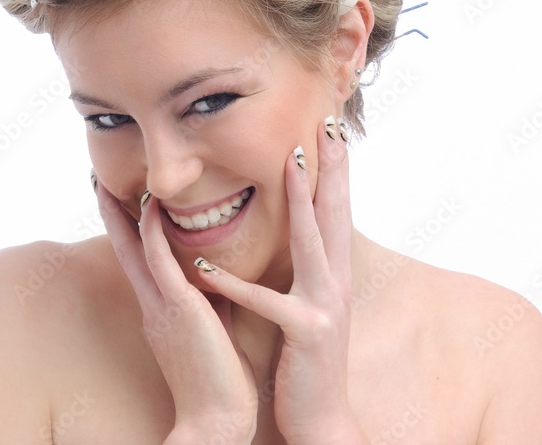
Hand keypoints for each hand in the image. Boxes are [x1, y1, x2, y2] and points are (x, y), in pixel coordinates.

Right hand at [95, 178, 258, 442]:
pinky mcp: (177, 307)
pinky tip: (149, 205)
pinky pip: (158, 260)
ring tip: (108, 182)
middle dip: (111, 216)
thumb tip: (219, 274)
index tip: (122, 202)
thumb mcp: (214, 329)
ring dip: (120, 214)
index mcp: (161, 310)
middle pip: (124, 250)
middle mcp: (153, 304)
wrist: (217, 421)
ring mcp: (161, 305)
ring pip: (133, 249)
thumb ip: (212, 299)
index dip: (128, 230)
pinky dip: (150, 230)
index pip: (140, 261)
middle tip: (97, 182)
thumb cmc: (221, 383)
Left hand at [193, 116, 362, 441]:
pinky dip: (234, 283)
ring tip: (291, 162)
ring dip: (304, 199)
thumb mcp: (307, 305)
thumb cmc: (305, 359)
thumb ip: (303, 269)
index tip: (330, 131)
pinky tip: (205, 265)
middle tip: (329, 125)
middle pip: (335, 214)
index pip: (334, 212)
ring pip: (315, 243)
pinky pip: (268, 302)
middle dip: (332, 168)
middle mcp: (336, 284)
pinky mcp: (307, 333)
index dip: (335, 171)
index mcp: (332, 275)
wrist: (321, 419)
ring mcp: (325, 307)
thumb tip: (295, 233)